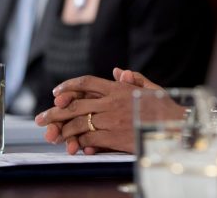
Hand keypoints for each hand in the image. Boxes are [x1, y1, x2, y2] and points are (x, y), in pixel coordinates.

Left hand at [35, 71, 168, 155]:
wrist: (176, 127)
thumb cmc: (165, 108)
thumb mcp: (150, 88)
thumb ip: (133, 79)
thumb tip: (118, 71)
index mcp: (119, 88)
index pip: (87, 82)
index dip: (69, 86)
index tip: (56, 93)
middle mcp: (112, 102)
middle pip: (75, 104)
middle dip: (55, 111)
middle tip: (40, 118)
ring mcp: (111, 120)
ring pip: (78, 122)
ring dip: (62, 129)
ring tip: (51, 134)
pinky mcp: (114, 137)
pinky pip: (89, 139)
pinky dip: (79, 143)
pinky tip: (73, 146)